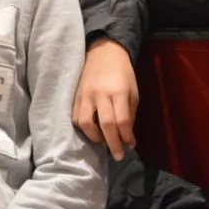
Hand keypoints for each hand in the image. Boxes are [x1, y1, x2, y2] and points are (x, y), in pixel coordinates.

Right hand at [72, 38, 138, 160]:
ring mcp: (85, 95)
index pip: (122, 120)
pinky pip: (75, 117)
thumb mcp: (133, 91)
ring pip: (85, 123)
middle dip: (113, 144)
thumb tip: (126, 135)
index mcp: (118, 91)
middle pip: (105, 125)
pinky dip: (83, 128)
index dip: (126, 137)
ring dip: (95, 137)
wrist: (104, 52)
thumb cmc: (123, 73)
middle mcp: (100, 94)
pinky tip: (92, 131)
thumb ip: (130, 113)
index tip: (130, 146)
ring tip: (103, 141)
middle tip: (118, 156)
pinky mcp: (75, 96)